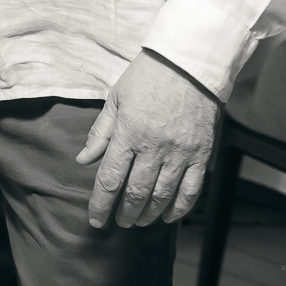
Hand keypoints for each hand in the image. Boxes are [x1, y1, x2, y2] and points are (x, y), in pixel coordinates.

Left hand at [76, 50, 219, 227]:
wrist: (189, 63)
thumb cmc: (147, 76)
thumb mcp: (116, 98)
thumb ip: (100, 132)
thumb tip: (84, 160)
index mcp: (129, 132)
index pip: (110, 179)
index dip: (100, 204)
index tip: (95, 220)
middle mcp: (154, 147)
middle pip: (136, 193)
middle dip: (124, 214)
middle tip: (118, 222)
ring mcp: (180, 152)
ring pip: (162, 196)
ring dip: (148, 214)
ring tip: (138, 220)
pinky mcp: (201, 154)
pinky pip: (191, 190)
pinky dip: (179, 209)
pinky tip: (167, 216)